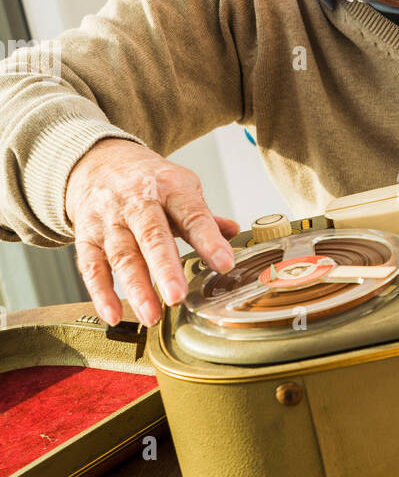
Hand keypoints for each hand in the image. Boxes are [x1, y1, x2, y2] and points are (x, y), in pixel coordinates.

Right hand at [65, 138, 237, 325]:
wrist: (97, 161)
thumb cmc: (146, 181)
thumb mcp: (180, 187)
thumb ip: (203, 216)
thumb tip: (233, 232)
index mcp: (170, 187)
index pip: (192, 215)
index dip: (209, 240)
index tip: (224, 264)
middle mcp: (137, 202)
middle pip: (152, 236)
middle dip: (165, 268)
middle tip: (177, 297)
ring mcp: (109, 219)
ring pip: (122, 255)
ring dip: (136, 288)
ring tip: (151, 315)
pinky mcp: (87, 235)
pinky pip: (91, 266)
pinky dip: (101, 293)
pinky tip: (113, 314)